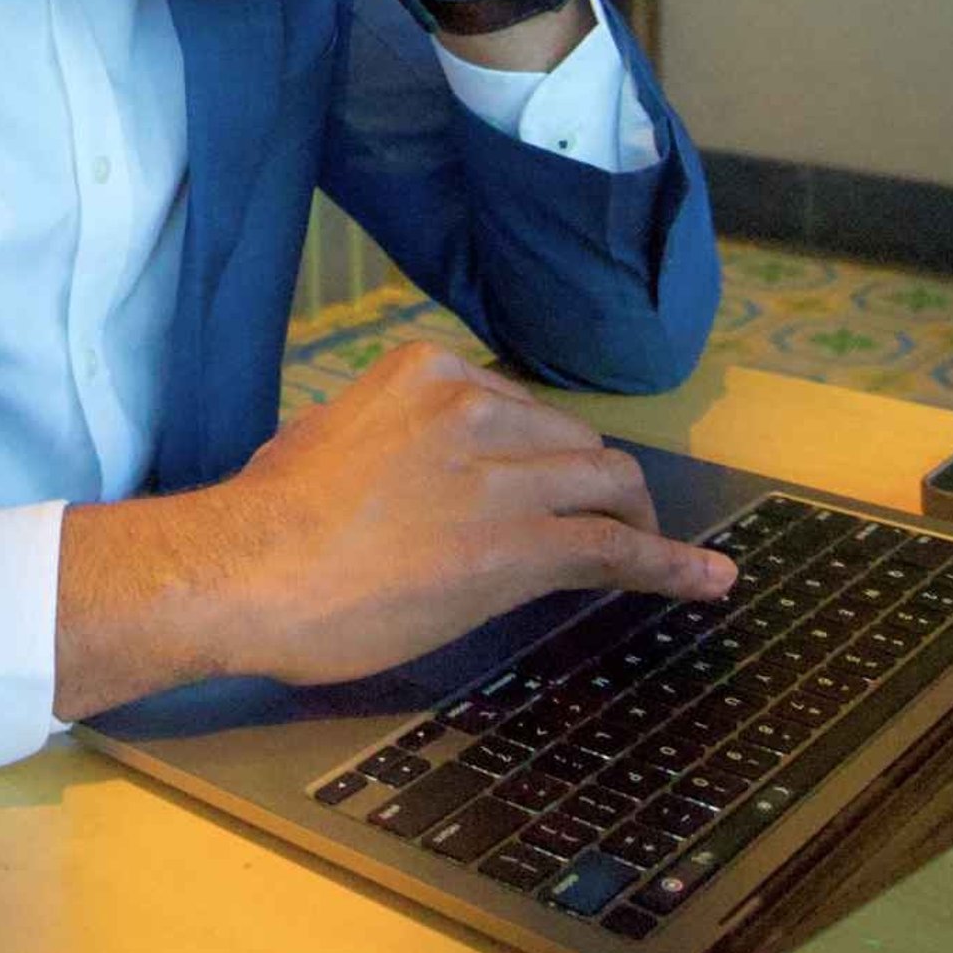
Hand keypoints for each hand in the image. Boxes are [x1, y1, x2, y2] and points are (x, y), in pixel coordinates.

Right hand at [197, 341, 734, 688]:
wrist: (245, 571)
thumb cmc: (264, 518)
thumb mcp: (325, 437)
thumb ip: (382, 434)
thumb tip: (392, 459)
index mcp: (428, 372)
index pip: (522, 408)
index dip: (546, 457)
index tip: (556, 484)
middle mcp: (475, 405)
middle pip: (576, 442)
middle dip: (593, 486)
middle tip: (595, 527)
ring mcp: (502, 472)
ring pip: (608, 486)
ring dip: (636, 523)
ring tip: (660, 555)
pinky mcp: (520, 545)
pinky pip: (618, 548)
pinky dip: (671, 565)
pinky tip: (707, 581)